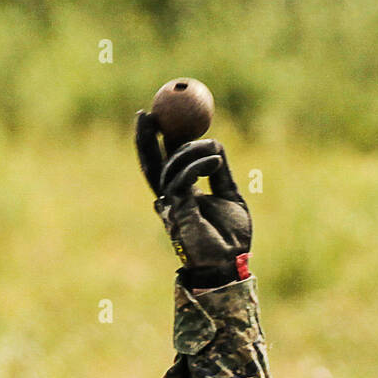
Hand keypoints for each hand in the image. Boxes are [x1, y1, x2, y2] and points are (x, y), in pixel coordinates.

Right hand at [135, 111, 251, 282]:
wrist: (233, 264)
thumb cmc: (232, 238)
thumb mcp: (230, 196)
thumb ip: (220, 172)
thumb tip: (214, 143)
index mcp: (182, 196)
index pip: (165, 163)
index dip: (161, 141)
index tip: (162, 116)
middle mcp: (171, 200)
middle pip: (151, 166)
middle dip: (144, 139)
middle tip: (146, 113)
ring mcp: (172, 207)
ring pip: (168, 169)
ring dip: (188, 150)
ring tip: (211, 147)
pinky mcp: (179, 212)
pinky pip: (183, 180)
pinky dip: (198, 165)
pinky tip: (215, 160)